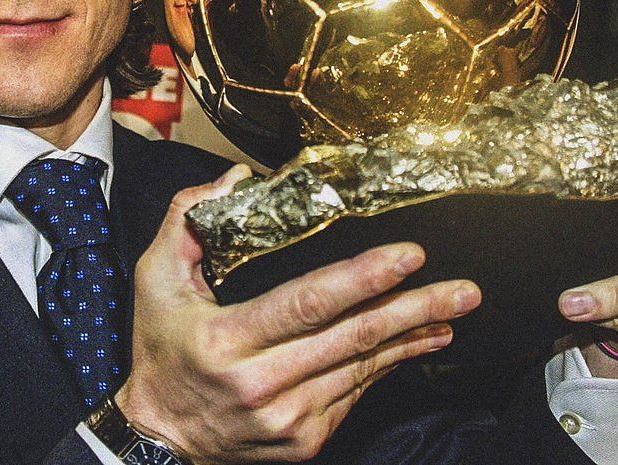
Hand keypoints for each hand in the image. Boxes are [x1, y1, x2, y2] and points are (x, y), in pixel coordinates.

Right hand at [116, 165, 480, 463]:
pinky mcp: (305, 439)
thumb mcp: (154, 280)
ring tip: (451, 312)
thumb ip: (187, 221)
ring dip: (413, 337)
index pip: (307, 303)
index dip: (363, 278)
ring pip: (364, 368)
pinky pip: (355, 394)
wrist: (160, 437)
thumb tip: (237, 179)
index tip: (408, 255)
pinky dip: (387, 366)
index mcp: (227, 340)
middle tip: (463, 288)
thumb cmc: (161, 351)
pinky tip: (414, 344)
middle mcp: (262, 384)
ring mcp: (289, 418)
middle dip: (416, 308)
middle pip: (354, 338)